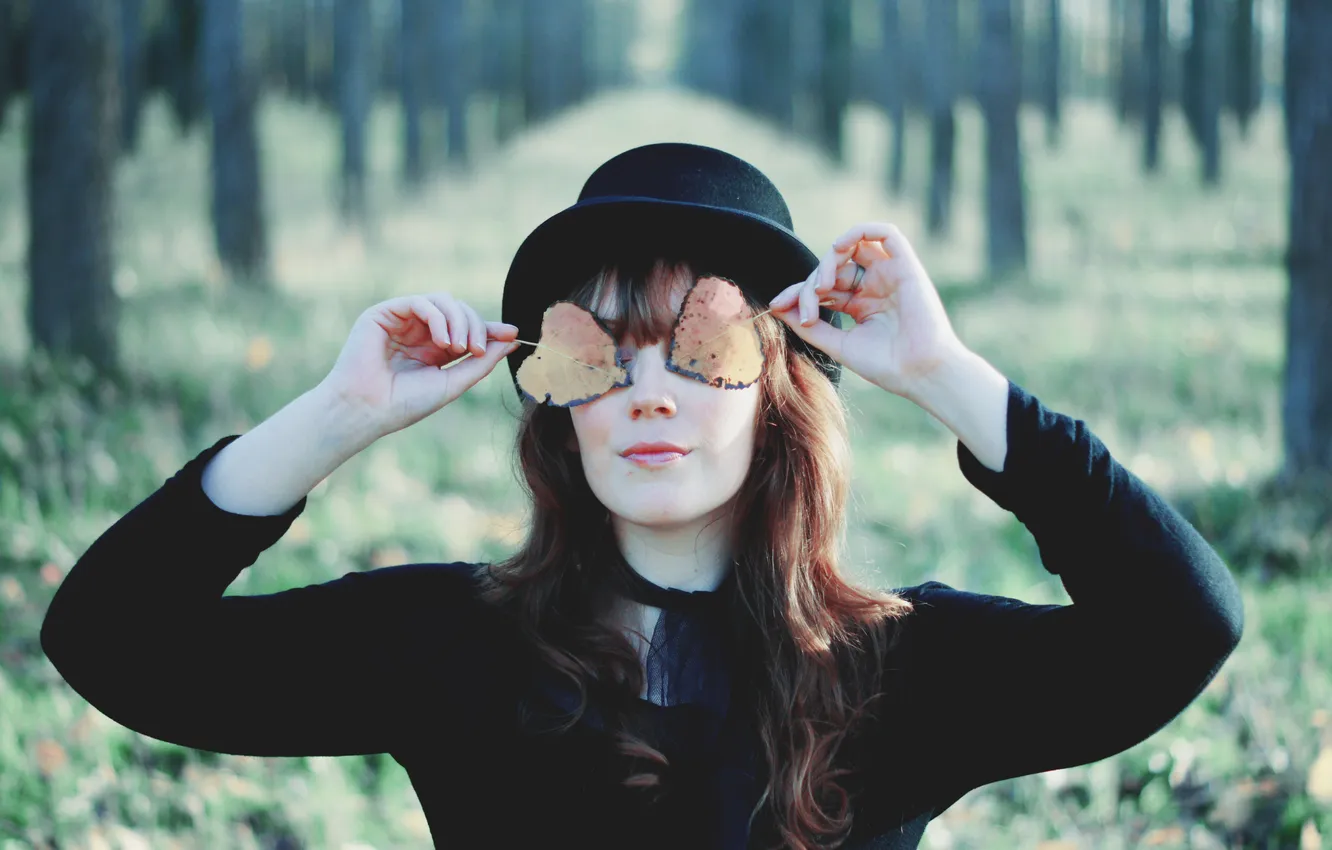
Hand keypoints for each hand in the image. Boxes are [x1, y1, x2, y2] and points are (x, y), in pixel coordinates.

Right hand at [319, 293, 520, 436]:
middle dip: (475, 326)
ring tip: (459, 348)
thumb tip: (511, 340)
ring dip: (459, 321)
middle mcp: (419, 332)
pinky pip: (421, 302)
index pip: (467, 329)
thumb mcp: (453, 382)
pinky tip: (443, 342)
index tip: (513, 334)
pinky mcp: (384, 313)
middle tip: (476, 350)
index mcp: (434, 350)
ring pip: (443, 301)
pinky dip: (439, 318)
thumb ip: (481, 362)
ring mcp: (402, 321)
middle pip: (459, 311)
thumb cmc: (405, 403)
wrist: (367, 410)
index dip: (490, 329)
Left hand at [768, 222, 967, 399]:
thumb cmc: (887, 366)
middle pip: (834, 268)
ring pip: (854, 247)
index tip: (776, 305)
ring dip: (830, 259)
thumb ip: (810, 325)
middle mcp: (875, 287)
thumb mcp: (839, 344)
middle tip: (806, 312)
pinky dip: (860, 231)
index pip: (823, 286)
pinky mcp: (907, 267)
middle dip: (811, 284)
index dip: (798, 292)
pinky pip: (887, 233)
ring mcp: (891, 276)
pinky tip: (839, 246)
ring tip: (822, 286)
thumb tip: (776, 307)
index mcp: (861, 306)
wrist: (921, 374)